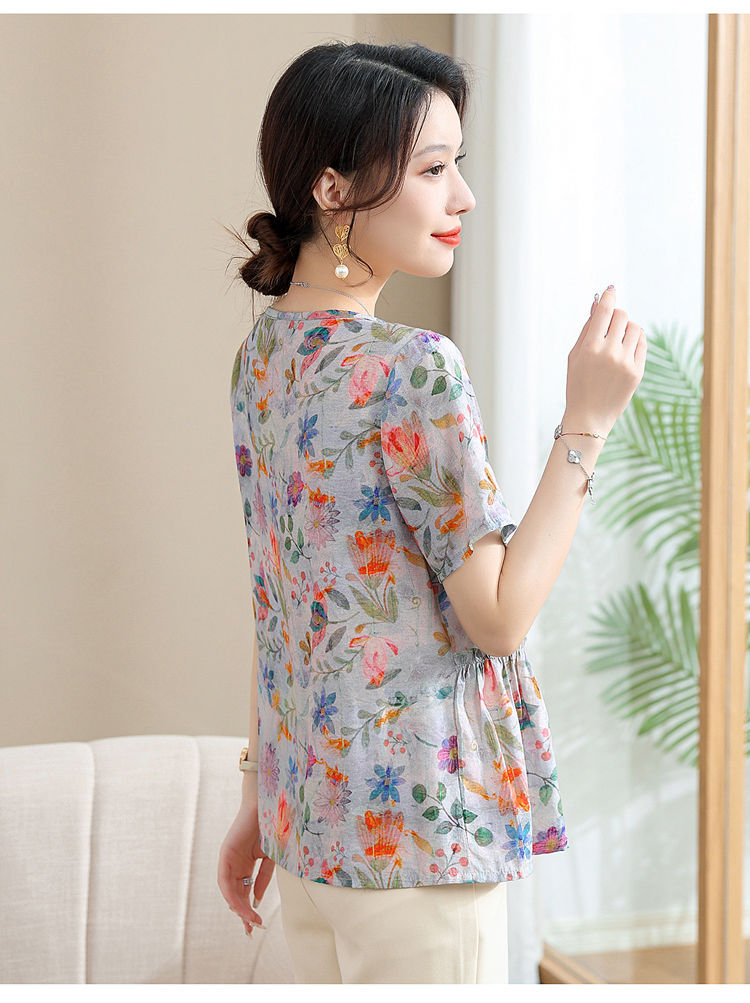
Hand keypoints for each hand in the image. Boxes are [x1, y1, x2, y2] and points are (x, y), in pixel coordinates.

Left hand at [217, 789, 274, 937]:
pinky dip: (231, 894)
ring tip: (249, 920)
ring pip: (229, 891)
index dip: (249, 910)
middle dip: (243, 914)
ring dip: (239, 908)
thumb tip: (256, 900)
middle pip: (236, 895)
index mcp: (245, 865)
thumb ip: (263, 878)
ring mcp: (228, 859)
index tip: (257, 926)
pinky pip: (224, 880)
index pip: (245, 893)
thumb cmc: (272, 828)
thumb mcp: (270, 859)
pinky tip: (239, 905)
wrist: (269, 805)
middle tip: (252, 930)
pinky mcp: (225, 853)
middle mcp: (234, 865)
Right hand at [565, 285, 647, 432]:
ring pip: (634, 327)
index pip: (604, 311)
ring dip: (626, 328)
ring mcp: (625, 363)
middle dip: (616, 316)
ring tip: (617, 341)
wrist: (589, 417)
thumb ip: (587, 329)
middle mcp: (609, 353)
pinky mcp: (637, 372)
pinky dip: (635, 340)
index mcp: (590, 348)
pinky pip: (642, 343)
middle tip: (610, 325)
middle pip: (621, 316)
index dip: (608, 297)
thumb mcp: (575, 356)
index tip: (610, 290)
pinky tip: (626, 348)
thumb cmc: (578, 384)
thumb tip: (598, 304)